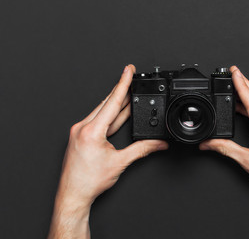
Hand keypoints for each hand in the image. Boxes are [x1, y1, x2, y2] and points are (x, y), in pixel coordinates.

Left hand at [48, 65, 167, 238]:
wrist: (74, 194)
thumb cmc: (89, 181)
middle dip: (122, 92)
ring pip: (102, 112)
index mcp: (91, 131)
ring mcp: (80, 131)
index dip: (123, 84)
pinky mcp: (80, 136)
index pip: (112, 102)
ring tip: (129, 95)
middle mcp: (83, 127)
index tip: (128, 71)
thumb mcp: (120, 162)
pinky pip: (97, 121)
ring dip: (116, 104)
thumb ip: (142, 149)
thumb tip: (158, 144)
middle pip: (107, 104)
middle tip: (133, 80)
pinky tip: (118, 113)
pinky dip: (109, 116)